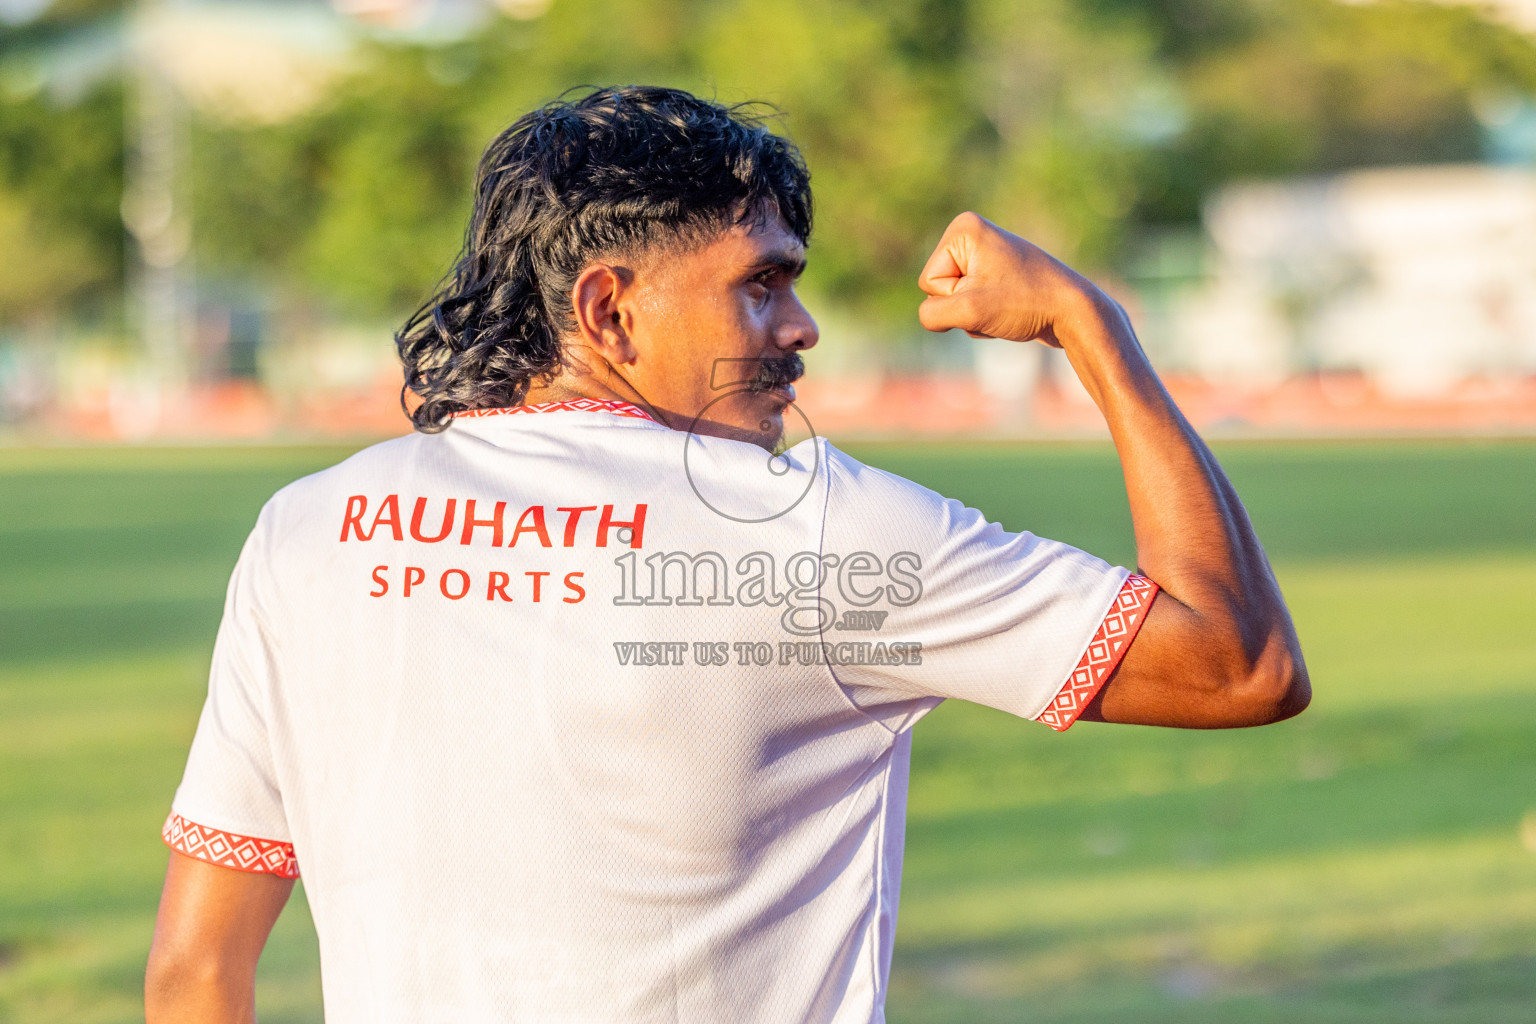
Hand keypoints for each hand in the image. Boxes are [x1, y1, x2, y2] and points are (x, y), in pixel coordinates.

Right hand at [916, 211, 1106, 347]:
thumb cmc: (1025, 304)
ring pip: (955, 303)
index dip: (957, 298)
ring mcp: (986, 255)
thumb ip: (931, 315)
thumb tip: (930, 316)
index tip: (992, 292)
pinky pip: (972, 306)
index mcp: (963, 229)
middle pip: (939, 291)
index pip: (930, 282)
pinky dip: (987, 318)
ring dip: (977, 317)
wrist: (1076, 312)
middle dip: (965, 308)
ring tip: (1008, 308)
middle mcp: (973, 235)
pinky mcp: (997, 275)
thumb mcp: (968, 311)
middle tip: (1000, 303)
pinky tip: (1011, 313)